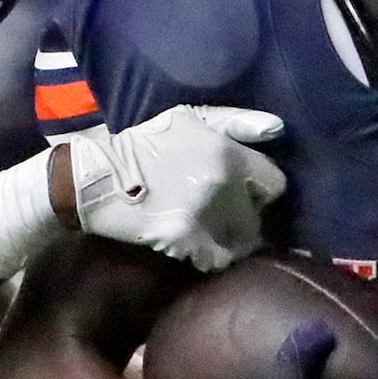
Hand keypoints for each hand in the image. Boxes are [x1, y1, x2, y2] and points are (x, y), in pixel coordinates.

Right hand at [66, 106, 286, 272]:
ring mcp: (205, 215)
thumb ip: (237, 121)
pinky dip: (211, 258)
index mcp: (228, 154)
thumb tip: (278, 129)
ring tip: (212, 233)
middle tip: (226, 215)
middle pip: (258, 216)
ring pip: (241, 242)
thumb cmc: (147, 143)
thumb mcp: (189, 118)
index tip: (247, 192)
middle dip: (246, 216)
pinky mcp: (184, 240)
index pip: (275, 183)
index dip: (261, 189)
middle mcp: (223, 185)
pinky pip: (216, 260)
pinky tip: (197, 248)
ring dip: (231, 240)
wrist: (99, 176)